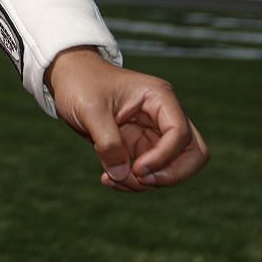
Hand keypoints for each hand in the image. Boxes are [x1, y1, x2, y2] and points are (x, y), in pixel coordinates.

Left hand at [46, 47, 208, 191]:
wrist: (68, 78)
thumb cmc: (80, 83)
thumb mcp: (90, 110)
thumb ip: (108, 142)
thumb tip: (123, 174)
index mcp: (159, 97)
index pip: (181, 133)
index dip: (164, 157)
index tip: (137, 168)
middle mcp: (163, 115)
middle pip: (193, 153)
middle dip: (171, 174)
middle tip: (140, 179)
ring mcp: (154, 133)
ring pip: (172, 168)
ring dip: (148, 182)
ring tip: (114, 178)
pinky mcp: (141, 147)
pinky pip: (150, 173)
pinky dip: (134, 182)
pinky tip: (109, 178)